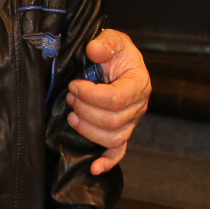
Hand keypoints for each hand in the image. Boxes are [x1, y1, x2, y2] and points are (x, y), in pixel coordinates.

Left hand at [66, 29, 150, 175]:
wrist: (114, 62)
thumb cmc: (113, 52)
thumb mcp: (112, 39)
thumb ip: (104, 42)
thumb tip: (93, 51)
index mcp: (139, 83)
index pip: (117, 99)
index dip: (91, 96)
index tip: (74, 85)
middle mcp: (139, 106)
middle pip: (113, 121)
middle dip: (85, 110)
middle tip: (70, 97)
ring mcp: (131, 122)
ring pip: (112, 138)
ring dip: (87, 129)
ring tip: (72, 115)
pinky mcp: (122, 132)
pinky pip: (118, 152)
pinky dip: (106, 162)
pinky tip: (93, 168)